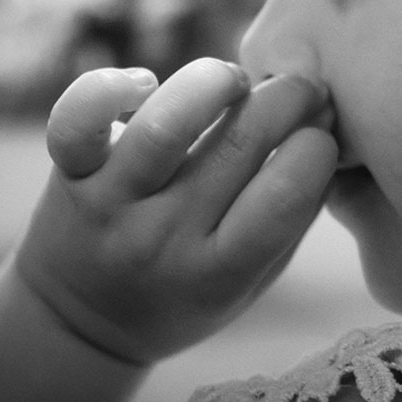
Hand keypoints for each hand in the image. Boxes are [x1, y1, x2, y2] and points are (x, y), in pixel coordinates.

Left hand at [15, 59, 339, 365]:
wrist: (79, 322)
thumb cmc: (187, 291)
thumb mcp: (253, 280)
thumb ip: (295, 215)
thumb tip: (332, 129)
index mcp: (219, 273)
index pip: (285, 197)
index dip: (318, 147)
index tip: (322, 131)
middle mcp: (163, 239)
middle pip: (240, 145)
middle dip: (289, 97)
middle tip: (303, 88)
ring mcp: (112, 204)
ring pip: (165, 125)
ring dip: (218, 81)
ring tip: (238, 80)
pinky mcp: (70, 173)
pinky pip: (78, 119)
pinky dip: (112, 86)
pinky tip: (147, 82)